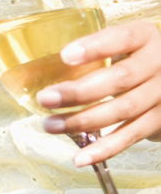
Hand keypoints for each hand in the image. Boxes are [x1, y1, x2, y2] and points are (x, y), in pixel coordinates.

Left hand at [37, 18, 160, 164]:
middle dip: (79, 92)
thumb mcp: (123, 42)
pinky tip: (80, 157)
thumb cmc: (134, 56)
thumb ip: (95, 48)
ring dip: (83, 121)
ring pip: (122, 110)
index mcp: (144, 37)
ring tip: (51, 125)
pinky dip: (104, 149)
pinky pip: (130, 136)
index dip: (94, 47)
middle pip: (120, 79)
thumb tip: (43, 66)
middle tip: (46, 98)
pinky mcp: (158, 122)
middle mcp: (157, 64)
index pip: (122, 38)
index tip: (64, 56)